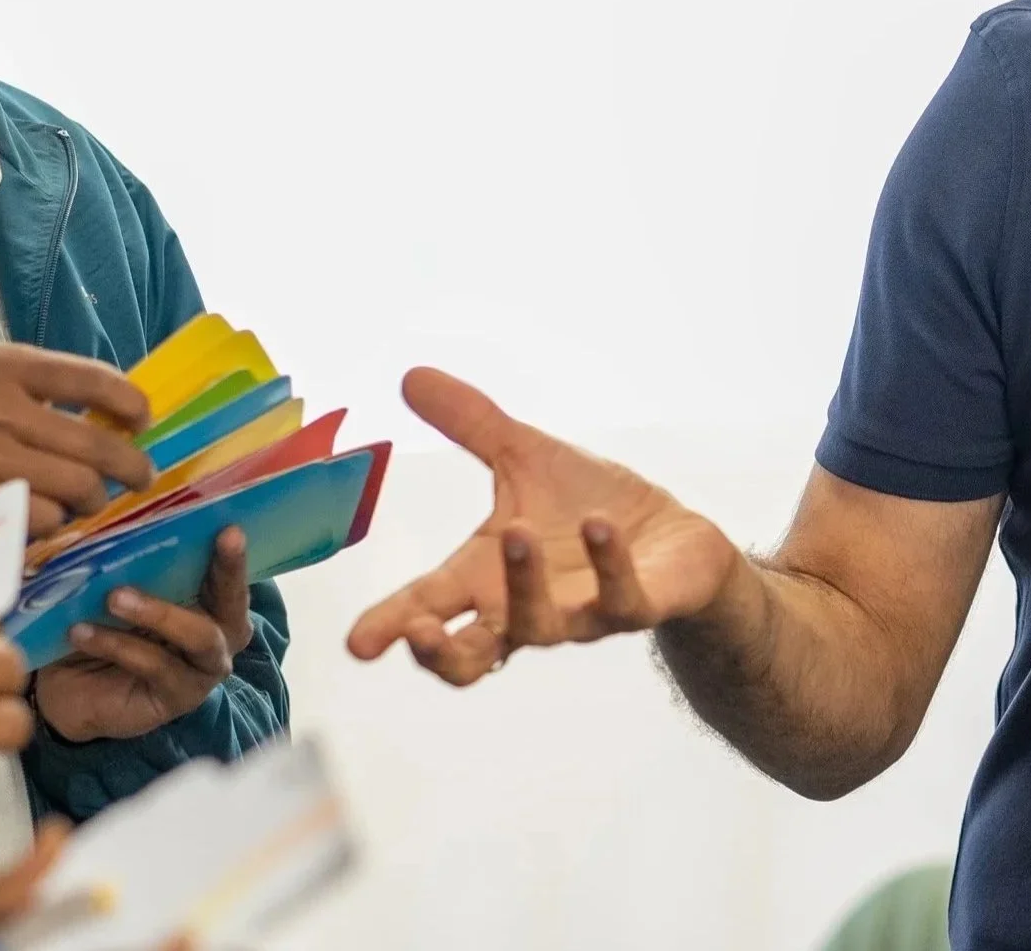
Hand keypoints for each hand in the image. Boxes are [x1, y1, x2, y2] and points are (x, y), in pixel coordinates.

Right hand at [0, 345, 154, 538]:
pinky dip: (48, 529)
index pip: (98, 381)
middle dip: (130, 469)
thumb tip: (116, 410)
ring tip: (83, 501)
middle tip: (138, 477)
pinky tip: (41, 520)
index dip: (134, 405)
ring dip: (88, 504)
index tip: (144, 421)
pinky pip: (38, 527)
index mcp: (3, 366)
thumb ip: (40, 387)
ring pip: (76, 494)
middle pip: (99, 449)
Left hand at [31, 528, 251, 742]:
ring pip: (200, 637)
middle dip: (226, 573)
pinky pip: (156, 667)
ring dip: (158, 612)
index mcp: (212, 601)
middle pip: (233, 604)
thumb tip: (122, 520)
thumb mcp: (120, 587)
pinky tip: (82, 632)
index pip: (229, 573)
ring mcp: (204, 669)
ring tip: (114, 597)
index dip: (234, 554)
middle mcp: (220, 634)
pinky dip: (118, 645)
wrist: (68, 688)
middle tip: (214, 544)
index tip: (230, 529)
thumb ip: (134, 563)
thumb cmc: (104, 624)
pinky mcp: (180, 697)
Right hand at [346, 368, 739, 685]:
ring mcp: (582, 614)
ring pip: (542, 626)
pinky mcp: (638, 606)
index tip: (357, 643)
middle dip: (442, 650)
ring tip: (515, 531)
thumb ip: (471, 423)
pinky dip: (608, 562)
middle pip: (473, 655)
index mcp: (490, 579)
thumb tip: (412, 375)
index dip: (392, 627)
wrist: (674, 537)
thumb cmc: (587, 506)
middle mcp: (528, 609)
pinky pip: (622, 600)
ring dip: (524, 583)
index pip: (432, 608)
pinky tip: (598, 523)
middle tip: (418, 628)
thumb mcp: (524, 456)